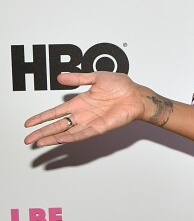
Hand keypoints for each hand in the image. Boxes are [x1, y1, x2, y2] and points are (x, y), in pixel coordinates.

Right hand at [23, 72, 146, 146]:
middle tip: (28, 139)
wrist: (137, 94)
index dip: (42, 117)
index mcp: (80, 102)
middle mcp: (83, 114)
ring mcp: (91, 122)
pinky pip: (85, 133)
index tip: (29, 123)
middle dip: (43, 132)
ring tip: (40, 143)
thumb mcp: (96, 77)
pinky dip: (73, 137)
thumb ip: (78, 78)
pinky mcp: (101, 127)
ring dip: (54, 138)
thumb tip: (60, 77)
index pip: (56, 112)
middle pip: (58, 125)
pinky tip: (62, 139)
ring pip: (68, 132)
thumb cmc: (121, 86)